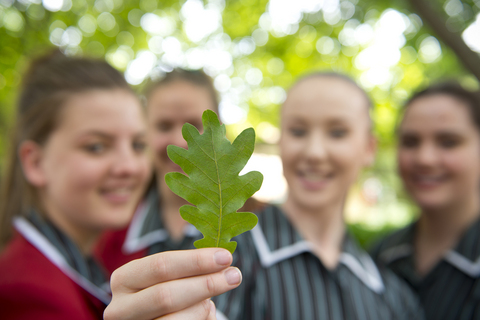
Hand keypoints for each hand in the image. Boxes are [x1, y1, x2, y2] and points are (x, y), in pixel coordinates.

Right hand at [104, 248, 240, 319]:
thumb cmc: (169, 293)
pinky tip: (203, 315)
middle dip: (205, 284)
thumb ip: (190, 267)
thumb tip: (222, 256)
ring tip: (211, 302)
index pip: (160, 266)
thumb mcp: (172, 277)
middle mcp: (119, 308)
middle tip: (235, 276)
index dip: (195, 261)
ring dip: (202, 308)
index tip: (225, 257)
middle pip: (166, 295)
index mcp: (124, 279)